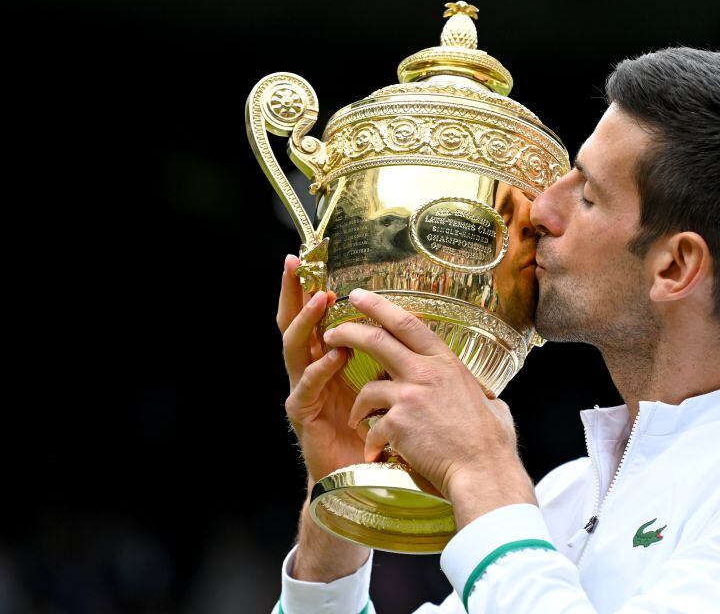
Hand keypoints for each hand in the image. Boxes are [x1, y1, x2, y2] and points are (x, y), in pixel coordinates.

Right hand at [278, 255, 363, 482]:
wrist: (361, 478)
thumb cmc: (374, 430)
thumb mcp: (383, 384)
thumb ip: (385, 357)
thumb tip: (409, 322)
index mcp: (327, 360)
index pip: (316, 317)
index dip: (311, 287)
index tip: (311, 257)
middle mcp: (310, 371)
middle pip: (295, 324)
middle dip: (294, 292)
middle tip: (295, 263)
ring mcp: (303, 392)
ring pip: (295, 349)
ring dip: (307, 322)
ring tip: (320, 300)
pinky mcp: (304, 416)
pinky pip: (308, 387)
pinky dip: (320, 369)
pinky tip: (333, 355)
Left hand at [323, 288, 536, 527]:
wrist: (483, 471)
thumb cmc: (491, 443)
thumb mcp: (491, 403)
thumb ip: (478, 394)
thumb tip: (487, 397)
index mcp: (447, 363)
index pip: (409, 323)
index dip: (380, 307)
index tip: (361, 297)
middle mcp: (427, 372)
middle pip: (377, 340)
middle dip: (348, 332)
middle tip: (332, 332)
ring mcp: (411, 396)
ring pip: (368, 388)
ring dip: (358, 405)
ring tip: (355, 418)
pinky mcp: (398, 423)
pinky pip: (372, 426)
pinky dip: (371, 441)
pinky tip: (375, 453)